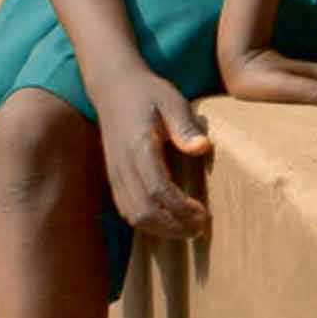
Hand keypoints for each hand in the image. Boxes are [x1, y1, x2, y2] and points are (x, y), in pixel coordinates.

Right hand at [90, 68, 212, 238]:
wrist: (113, 87)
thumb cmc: (148, 93)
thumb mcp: (171, 100)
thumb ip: (185, 125)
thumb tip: (202, 147)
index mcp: (139, 147)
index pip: (158, 190)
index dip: (180, 209)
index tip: (203, 214)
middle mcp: (123, 165)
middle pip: (145, 212)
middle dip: (174, 226)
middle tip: (200, 228)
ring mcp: (115, 174)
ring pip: (134, 216)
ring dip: (162, 229)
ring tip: (188, 229)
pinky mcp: (113, 178)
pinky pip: (127, 210)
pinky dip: (148, 223)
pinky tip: (168, 221)